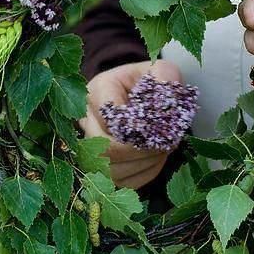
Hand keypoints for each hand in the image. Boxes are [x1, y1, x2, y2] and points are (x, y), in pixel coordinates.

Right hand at [80, 60, 182, 188]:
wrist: (138, 96)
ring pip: (111, 169)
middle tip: (165, 144)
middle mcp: (86, 118)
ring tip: (163, 150)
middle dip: (140, 150)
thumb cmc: (148, 83)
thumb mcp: (159, 71)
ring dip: (143, 163)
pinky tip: (154, 159)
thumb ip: (165, 76)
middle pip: (105, 148)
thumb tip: (167, 93)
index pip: (110, 115)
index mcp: (98, 90)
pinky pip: (119, 181)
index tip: (158, 127)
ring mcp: (89, 144)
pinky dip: (142, 174)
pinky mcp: (100, 166)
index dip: (136, 126)